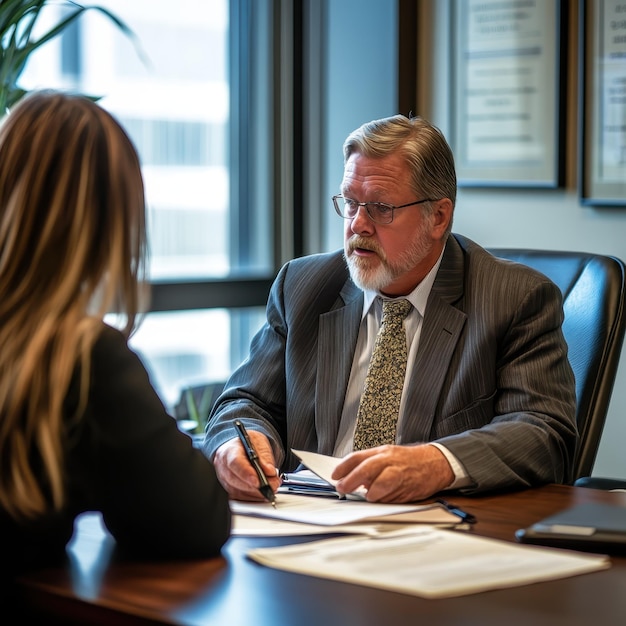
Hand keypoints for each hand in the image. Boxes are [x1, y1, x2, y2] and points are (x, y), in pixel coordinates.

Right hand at [213, 431, 280, 500]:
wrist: (240, 446)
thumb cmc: (247, 443)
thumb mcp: (259, 443)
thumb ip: (265, 456)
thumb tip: (269, 471)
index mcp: (229, 450)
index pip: (235, 463)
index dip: (246, 474)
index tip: (258, 481)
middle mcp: (223, 465)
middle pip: (235, 480)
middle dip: (256, 486)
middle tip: (273, 485)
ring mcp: (223, 478)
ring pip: (237, 491)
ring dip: (256, 493)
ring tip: (271, 488)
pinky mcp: (228, 488)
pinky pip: (239, 496)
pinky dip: (253, 497)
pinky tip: (263, 493)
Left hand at [331, 444, 453, 502]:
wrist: (435, 463)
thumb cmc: (408, 461)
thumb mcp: (387, 456)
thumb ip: (369, 466)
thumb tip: (349, 480)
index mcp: (382, 452)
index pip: (358, 457)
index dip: (343, 467)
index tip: (334, 476)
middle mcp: (390, 461)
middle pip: (366, 469)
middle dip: (351, 481)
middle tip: (342, 489)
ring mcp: (400, 474)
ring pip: (381, 484)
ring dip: (371, 493)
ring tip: (368, 496)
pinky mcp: (408, 488)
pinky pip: (392, 497)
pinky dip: (384, 500)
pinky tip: (382, 499)